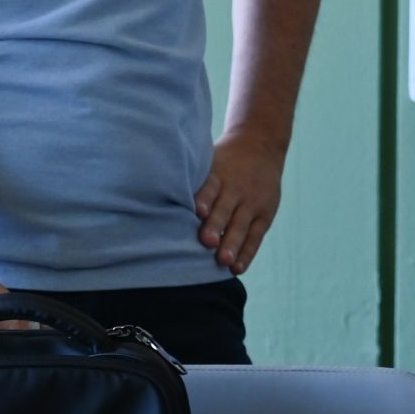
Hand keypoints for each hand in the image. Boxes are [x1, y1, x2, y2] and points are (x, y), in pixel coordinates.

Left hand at [195, 131, 286, 272]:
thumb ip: (189, 181)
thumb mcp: (208, 161)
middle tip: (208, 242)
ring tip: (224, 262)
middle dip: (217, 226)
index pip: (210, 187)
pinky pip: (255, 236)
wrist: (260, 145)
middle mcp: (237, 188)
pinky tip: (237, 268)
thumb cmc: (223, 161)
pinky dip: (247, 252)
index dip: (204, 199)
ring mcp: (253, 202)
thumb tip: (149, 197)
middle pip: (225, 209)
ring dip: (232, 244)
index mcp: (219, 174)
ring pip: (241, 225)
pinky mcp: (265, 214)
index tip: (197, 212)